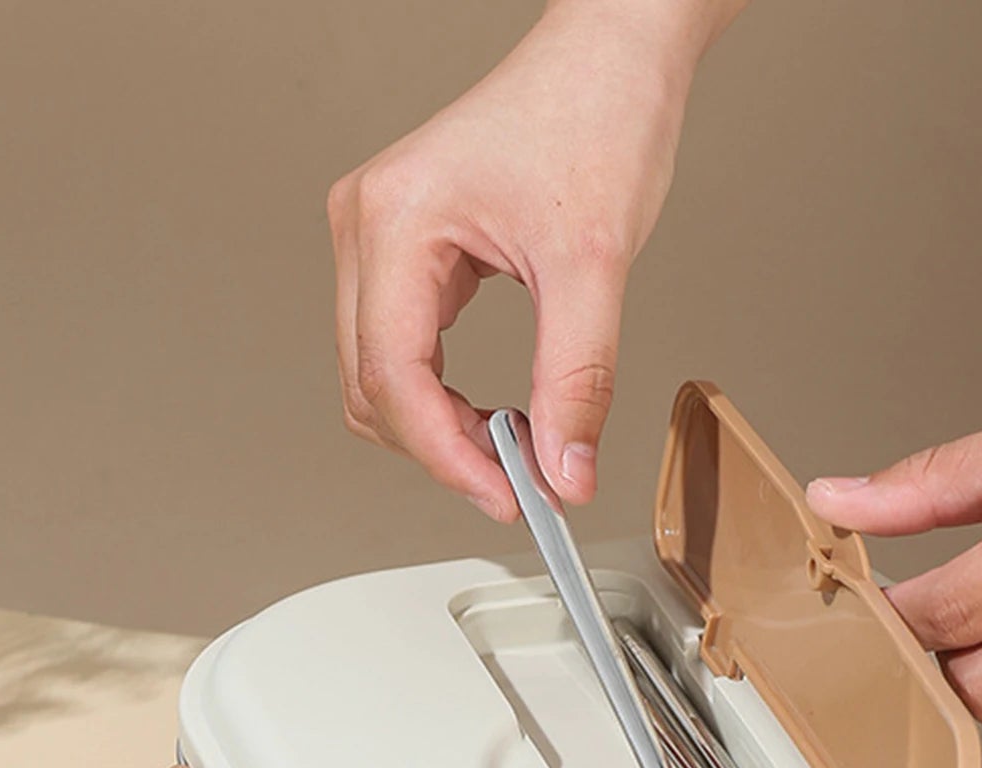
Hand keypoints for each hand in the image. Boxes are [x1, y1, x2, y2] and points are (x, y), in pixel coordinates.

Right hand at [328, 2, 734, 519]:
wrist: (612, 56)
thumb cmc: (596, 116)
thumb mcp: (594, 265)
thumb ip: (577, 380)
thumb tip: (564, 471)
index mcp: (395, 220)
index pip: (392, 377)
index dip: (446, 455)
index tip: (507, 497)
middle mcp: (368, 226)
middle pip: (370, 388)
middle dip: (442, 449)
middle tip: (520, 482)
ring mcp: (380, 239)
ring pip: (378, 378)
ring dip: (438, 430)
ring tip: (515, 447)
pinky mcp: (407, 250)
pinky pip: (400, 351)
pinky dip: (442, 398)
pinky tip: (496, 413)